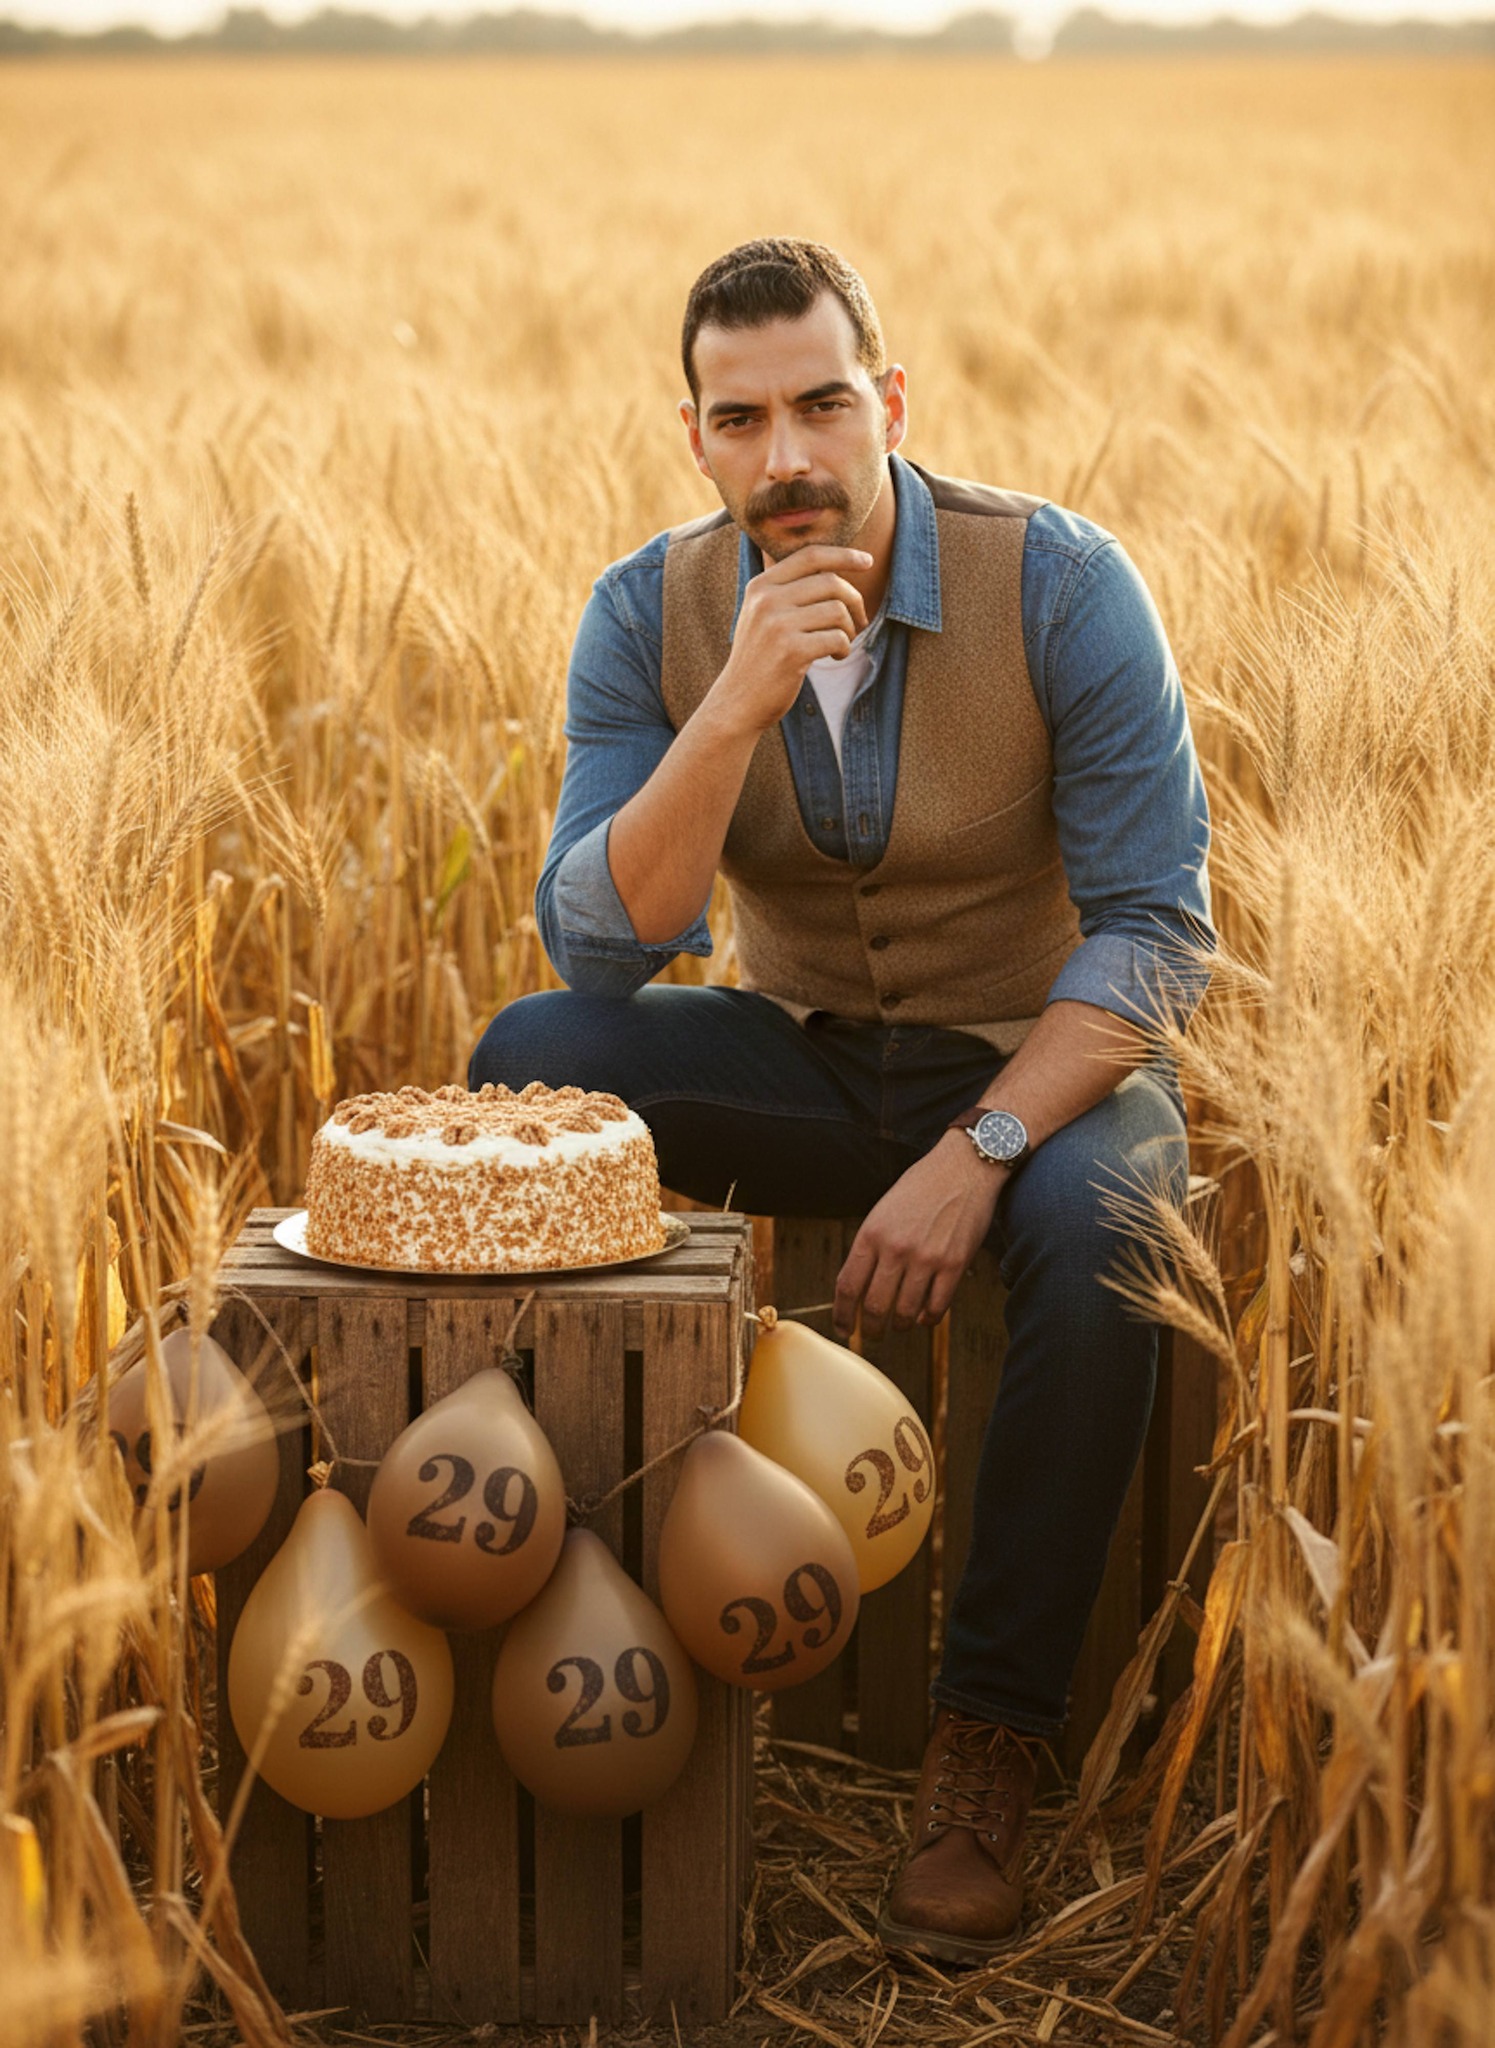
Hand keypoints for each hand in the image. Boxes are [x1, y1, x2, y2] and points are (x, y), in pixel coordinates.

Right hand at [711, 545, 871, 735]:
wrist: (737, 702)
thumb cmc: (759, 659)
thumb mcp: (762, 615)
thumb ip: (789, 591)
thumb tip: (839, 573)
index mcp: (761, 586)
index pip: (810, 556)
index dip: (843, 555)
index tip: (867, 561)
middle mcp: (767, 600)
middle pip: (831, 582)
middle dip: (854, 601)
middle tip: (859, 621)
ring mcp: (777, 625)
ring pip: (837, 610)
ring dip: (849, 629)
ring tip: (841, 644)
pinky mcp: (791, 652)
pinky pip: (837, 638)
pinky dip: (844, 648)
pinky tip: (834, 657)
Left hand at [834, 1134, 1005, 1341]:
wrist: (964, 1166)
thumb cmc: (922, 1187)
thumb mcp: (884, 1210)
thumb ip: (871, 1246)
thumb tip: (858, 1287)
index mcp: (872, 1233)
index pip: (848, 1286)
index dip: (842, 1315)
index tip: (842, 1328)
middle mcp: (896, 1248)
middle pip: (875, 1307)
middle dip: (871, 1329)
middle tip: (873, 1335)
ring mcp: (927, 1258)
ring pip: (906, 1312)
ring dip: (901, 1326)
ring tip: (901, 1325)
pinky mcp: (955, 1264)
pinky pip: (937, 1306)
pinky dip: (929, 1318)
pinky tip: (925, 1316)